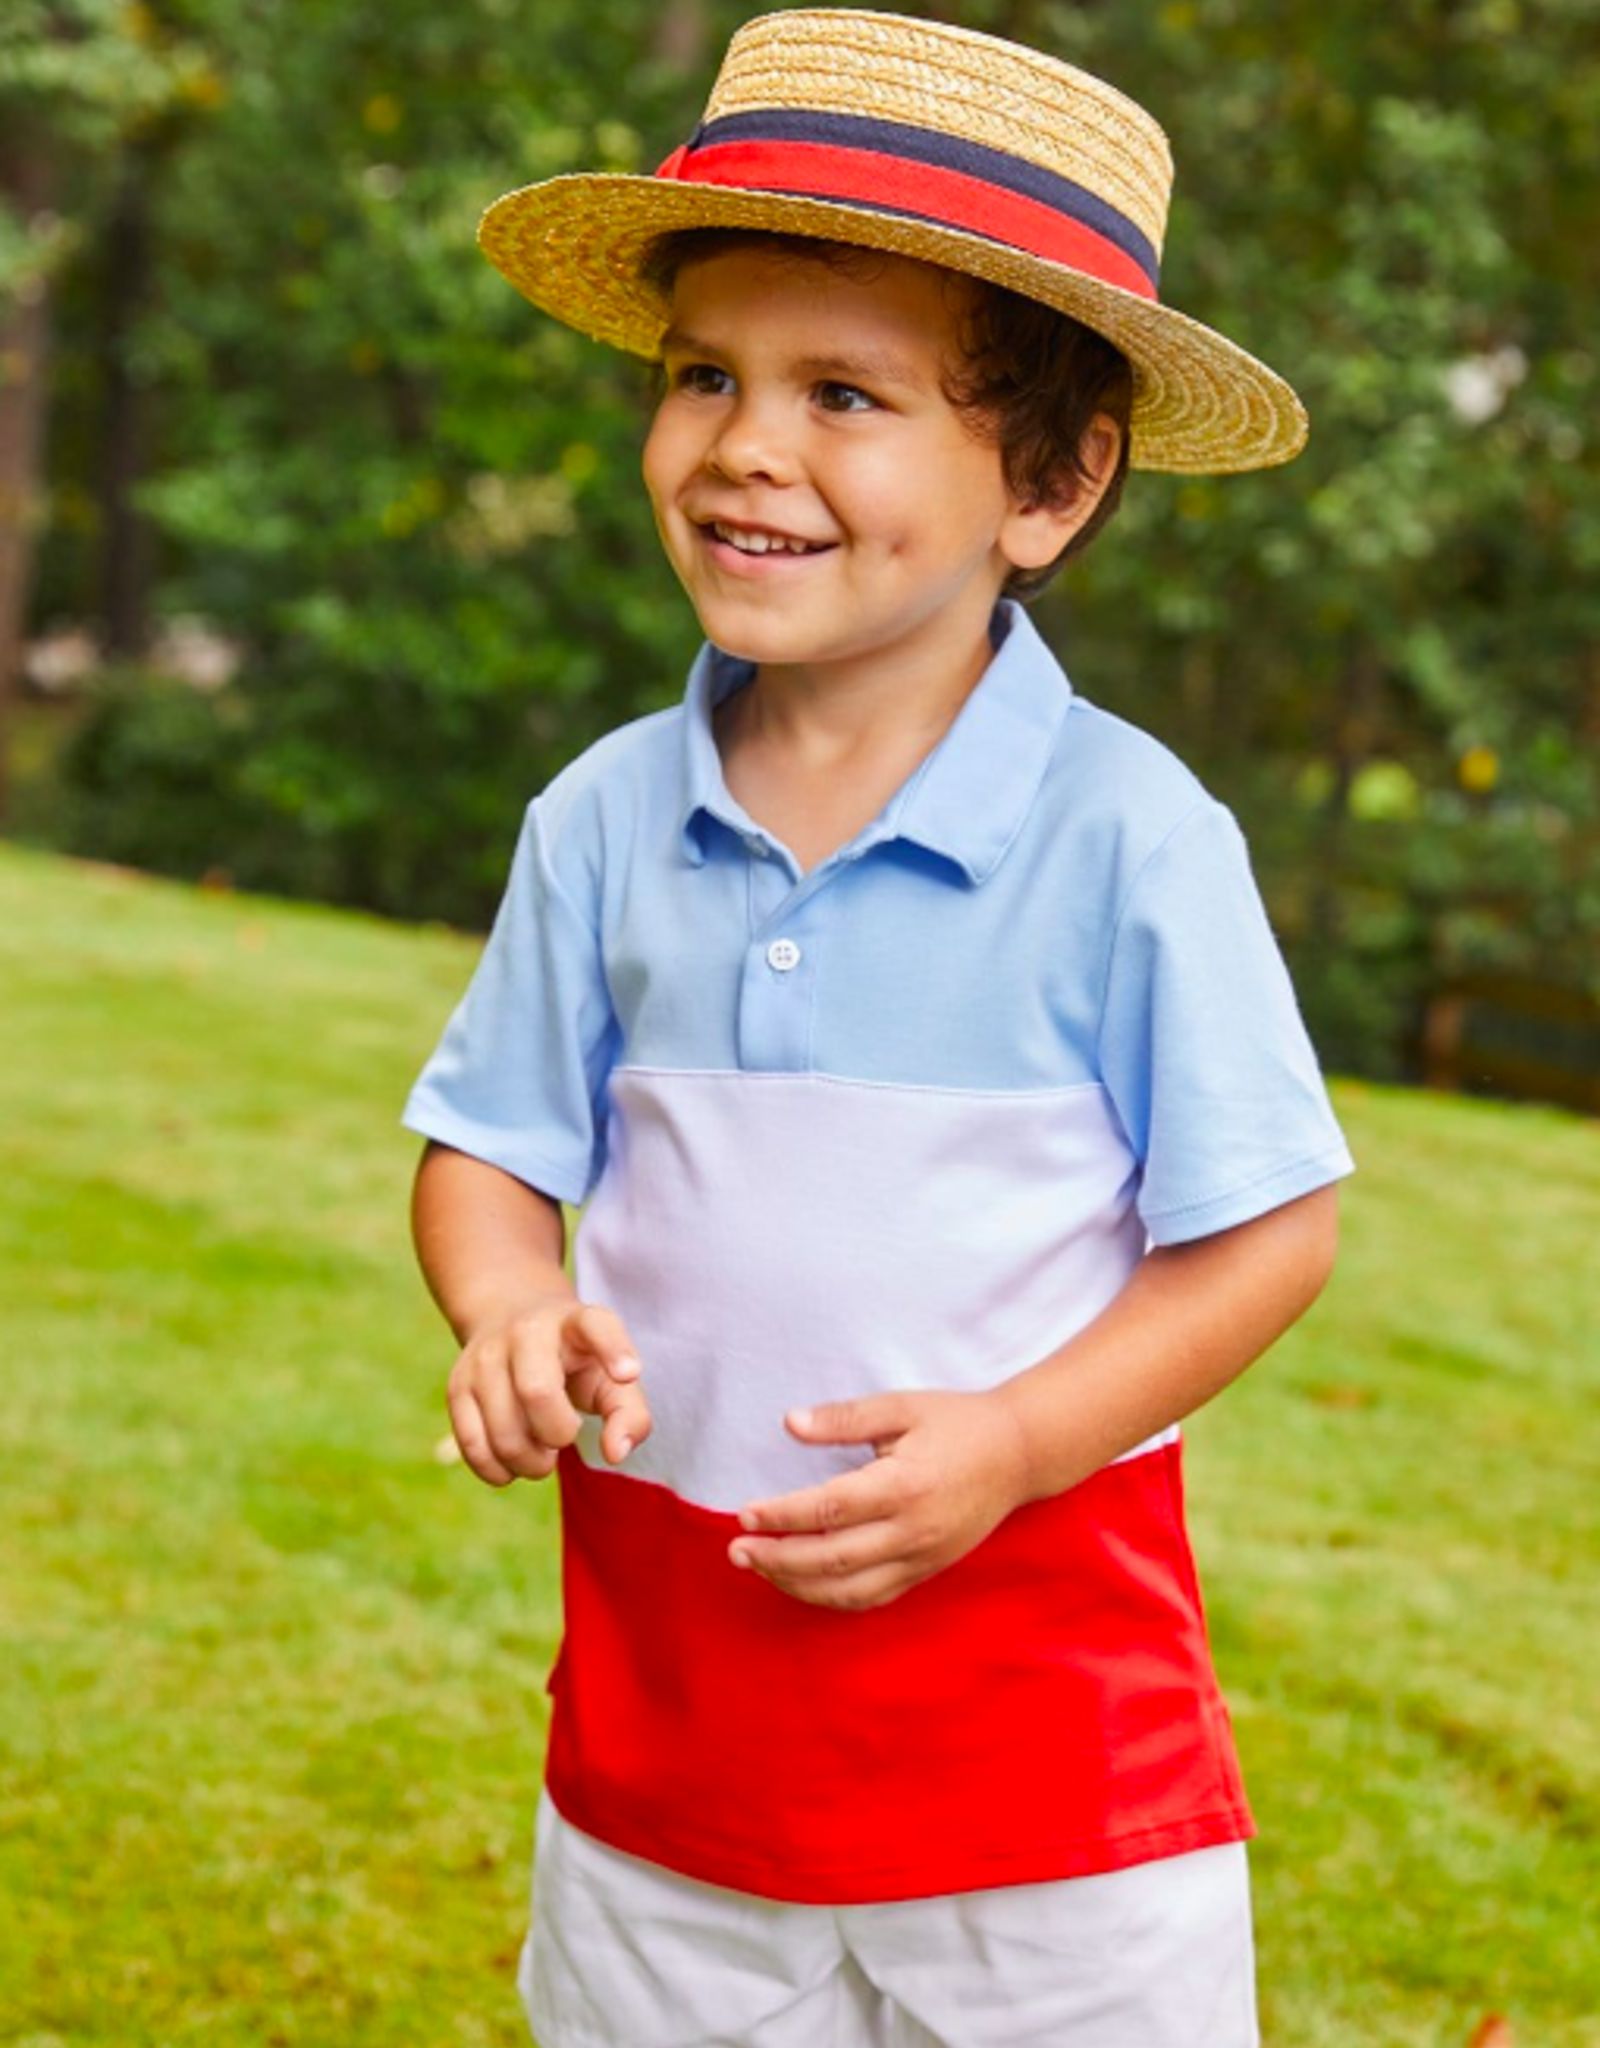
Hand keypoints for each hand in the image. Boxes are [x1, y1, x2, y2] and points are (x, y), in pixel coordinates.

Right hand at [446, 1300, 649, 1486]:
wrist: (511, 1323)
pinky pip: (472, 1445)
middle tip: (565, 1436)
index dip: (614, 1349)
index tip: (629, 1374)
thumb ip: (629, 1416)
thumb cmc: (576, 1362)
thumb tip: (615, 1454)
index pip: (597, 1326)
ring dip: (530, 1463)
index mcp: (576, 1322)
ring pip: (503, 1432)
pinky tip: (514, 1463)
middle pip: (537, 1392)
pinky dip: (498, 1471)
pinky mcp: (458, 1386)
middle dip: (558, 1434)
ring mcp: (485, 1356)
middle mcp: (527, 1331)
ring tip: (542, 1453)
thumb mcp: (611, 1378)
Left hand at [729, 1390, 1030, 1610]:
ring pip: (849, 1590)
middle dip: (777, 1559)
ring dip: (797, 1584)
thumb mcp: (901, 1406)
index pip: (830, 1509)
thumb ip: (844, 1417)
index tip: (744, 1514)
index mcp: (904, 1486)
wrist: (1019, 1454)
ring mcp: (922, 1558)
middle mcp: (913, 1531)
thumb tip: (791, 1423)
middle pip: (832, 1559)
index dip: (783, 1515)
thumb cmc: (956, 1422)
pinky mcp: (927, 1571)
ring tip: (759, 1567)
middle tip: (735, 1550)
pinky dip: (832, 1597)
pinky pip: (873, 1597)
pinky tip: (801, 1582)